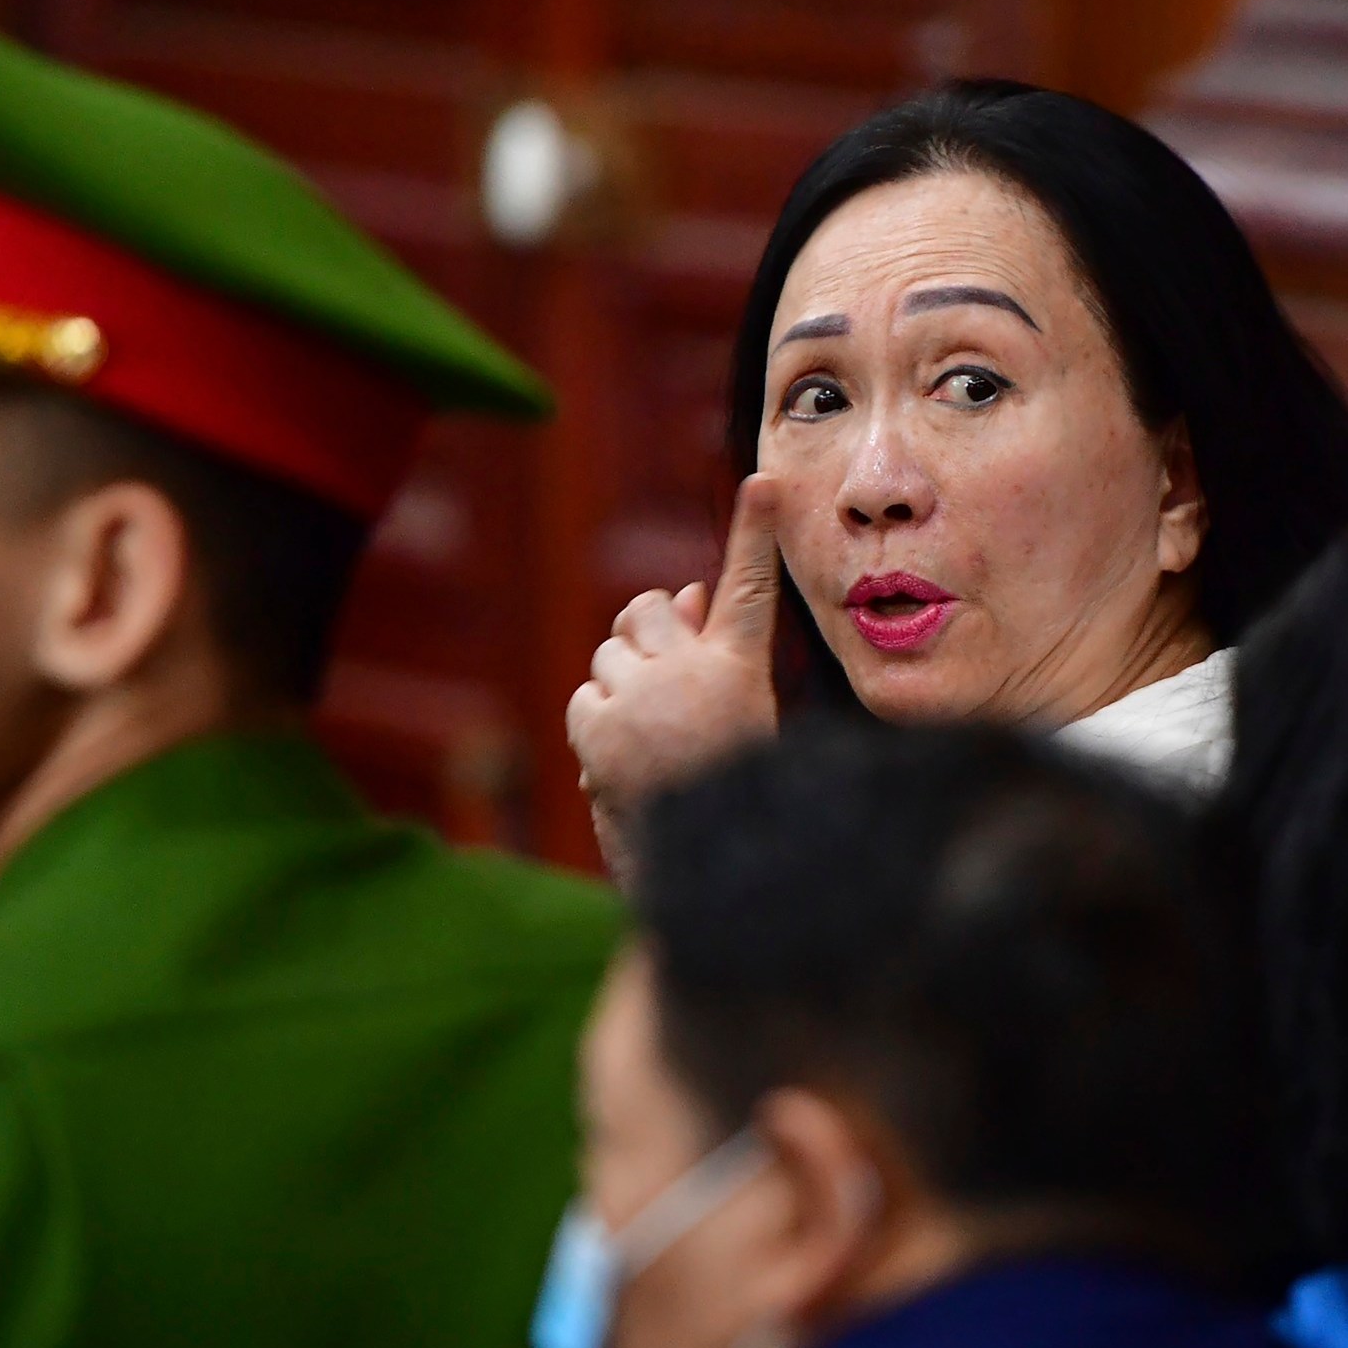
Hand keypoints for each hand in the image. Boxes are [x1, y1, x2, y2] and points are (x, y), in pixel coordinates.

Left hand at [568, 475, 784, 815]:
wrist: (709, 866)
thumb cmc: (728, 792)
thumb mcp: (734, 715)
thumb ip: (704, 651)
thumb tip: (683, 592)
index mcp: (743, 669)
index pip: (752, 587)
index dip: (756, 532)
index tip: (763, 481)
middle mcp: (694, 671)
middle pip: (649, 607)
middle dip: (642, 633)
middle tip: (655, 681)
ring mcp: (645, 695)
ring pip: (609, 655)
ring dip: (619, 688)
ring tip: (648, 741)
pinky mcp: (602, 724)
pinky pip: (584, 700)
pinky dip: (596, 729)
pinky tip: (622, 766)